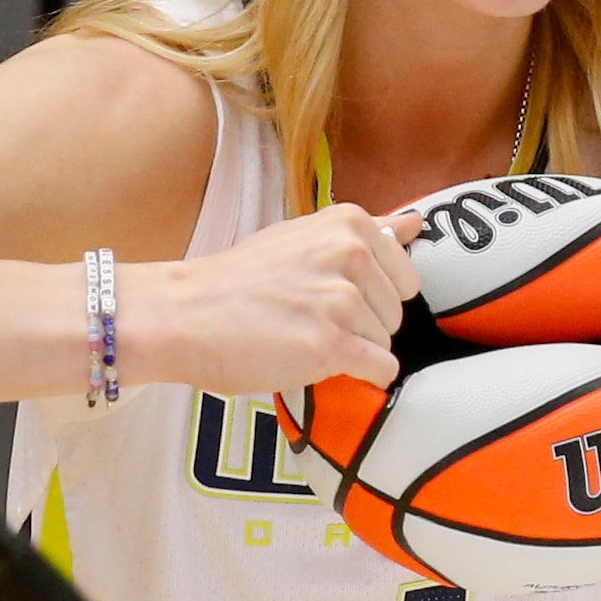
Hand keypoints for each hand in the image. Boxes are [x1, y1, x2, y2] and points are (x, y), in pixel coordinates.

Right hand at [137, 205, 421, 396]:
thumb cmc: (241, 281)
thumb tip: (417, 223)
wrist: (184, 314)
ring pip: (385, 343)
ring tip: (301, 336)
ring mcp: (342, 300)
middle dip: (362, 324)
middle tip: (307, 317)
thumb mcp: (304, 236)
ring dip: (352, 350)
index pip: (404, 276)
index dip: (370, 295)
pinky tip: (317, 362)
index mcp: (350, 223)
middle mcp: (351, 254)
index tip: (327, 294)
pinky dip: (358, 377)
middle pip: (396, 313)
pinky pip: (380, 370)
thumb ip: (366, 233)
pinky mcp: (331, 345)